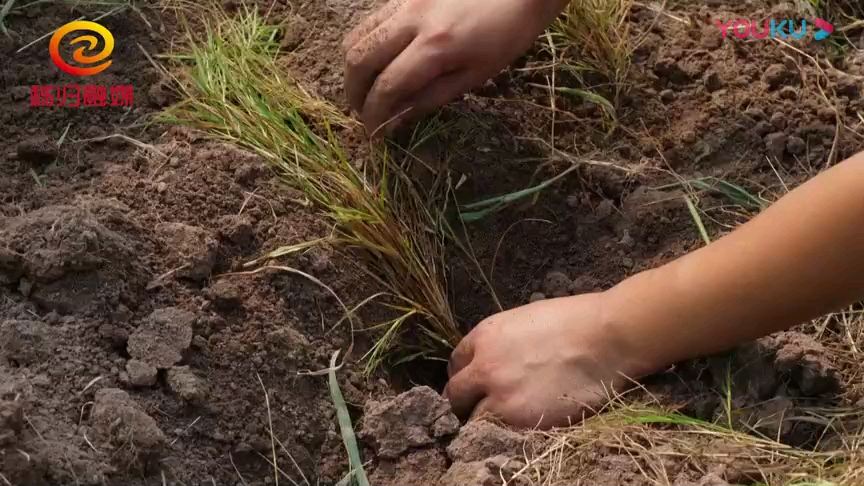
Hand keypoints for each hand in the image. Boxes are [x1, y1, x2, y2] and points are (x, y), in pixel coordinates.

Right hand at [343, 0, 565, 134]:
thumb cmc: (507, 34)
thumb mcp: (475, 75)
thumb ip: (431, 97)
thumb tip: (395, 119)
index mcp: (435, 48)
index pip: (387, 87)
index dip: (374, 116)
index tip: (374, 134)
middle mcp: (412, 20)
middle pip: (360, 60)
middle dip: (355, 93)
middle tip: (363, 113)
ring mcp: (404, 0)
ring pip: (357, 35)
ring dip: (354, 68)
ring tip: (364, 88)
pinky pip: (372, 18)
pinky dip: (366, 43)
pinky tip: (379, 58)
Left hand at [442, 292, 654, 428]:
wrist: (607, 339)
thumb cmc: (577, 322)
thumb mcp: (525, 321)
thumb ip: (503, 343)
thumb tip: (500, 359)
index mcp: (485, 336)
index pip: (456, 362)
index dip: (466, 375)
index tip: (475, 385)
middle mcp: (484, 366)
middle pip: (455, 394)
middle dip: (465, 402)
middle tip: (482, 407)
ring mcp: (499, 395)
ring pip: (472, 418)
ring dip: (483, 421)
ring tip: (503, 421)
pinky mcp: (519, 419)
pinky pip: (498, 433)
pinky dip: (504, 432)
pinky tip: (522, 426)